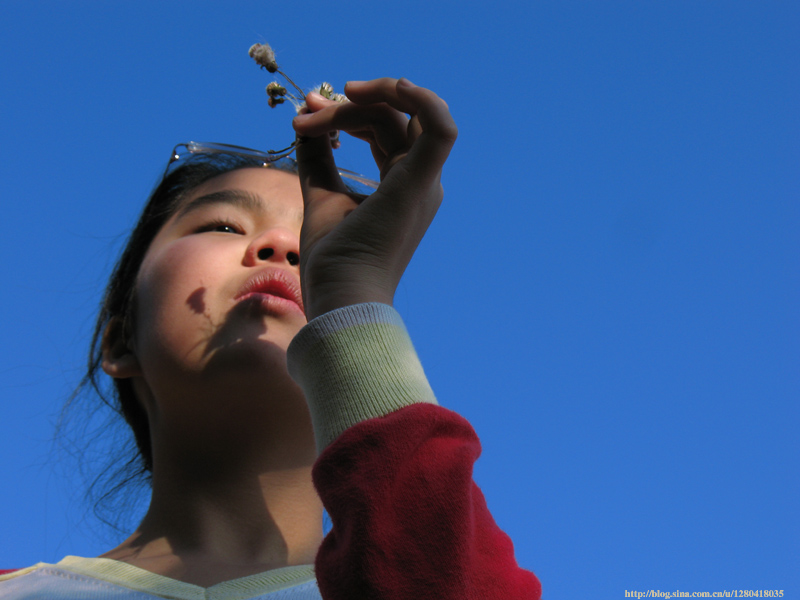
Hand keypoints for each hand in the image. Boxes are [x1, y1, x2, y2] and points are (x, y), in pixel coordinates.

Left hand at [292, 77, 457, 320]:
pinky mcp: (419, 185)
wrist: (340, 295)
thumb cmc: (334, 258)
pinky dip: (423, 100)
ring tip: (316, 112)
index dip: (347, 113)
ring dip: (358, 103)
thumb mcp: (321, 195)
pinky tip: (393, 85)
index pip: (384, 129)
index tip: (307, 113)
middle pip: (391, 118)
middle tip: (306, 113)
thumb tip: (305, 123)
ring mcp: (424, 183)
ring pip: (403, 115)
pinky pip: (440, 129)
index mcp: (404, 184)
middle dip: (346, 107)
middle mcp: (421, 181)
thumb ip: (318, 159)